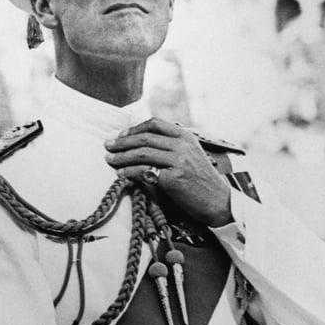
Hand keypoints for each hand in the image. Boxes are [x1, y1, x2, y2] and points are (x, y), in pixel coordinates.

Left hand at [104, 118, 232, 226]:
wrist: (217, 201)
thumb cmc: (200, 179)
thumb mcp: (191, 154)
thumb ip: (172, 145)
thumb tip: (142, 140)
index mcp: (186, 136)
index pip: (155, 123)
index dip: (135, 128)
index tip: (121, 135)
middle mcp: (183, 145)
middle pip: (145, 138)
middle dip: (122, 141)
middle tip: (107, 145)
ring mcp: (179, 161)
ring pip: (142, 153)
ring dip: (121, 156)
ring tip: (109, 159)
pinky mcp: (174, 178)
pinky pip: (144, 171)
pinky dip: (129, 172)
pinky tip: (120, 174)